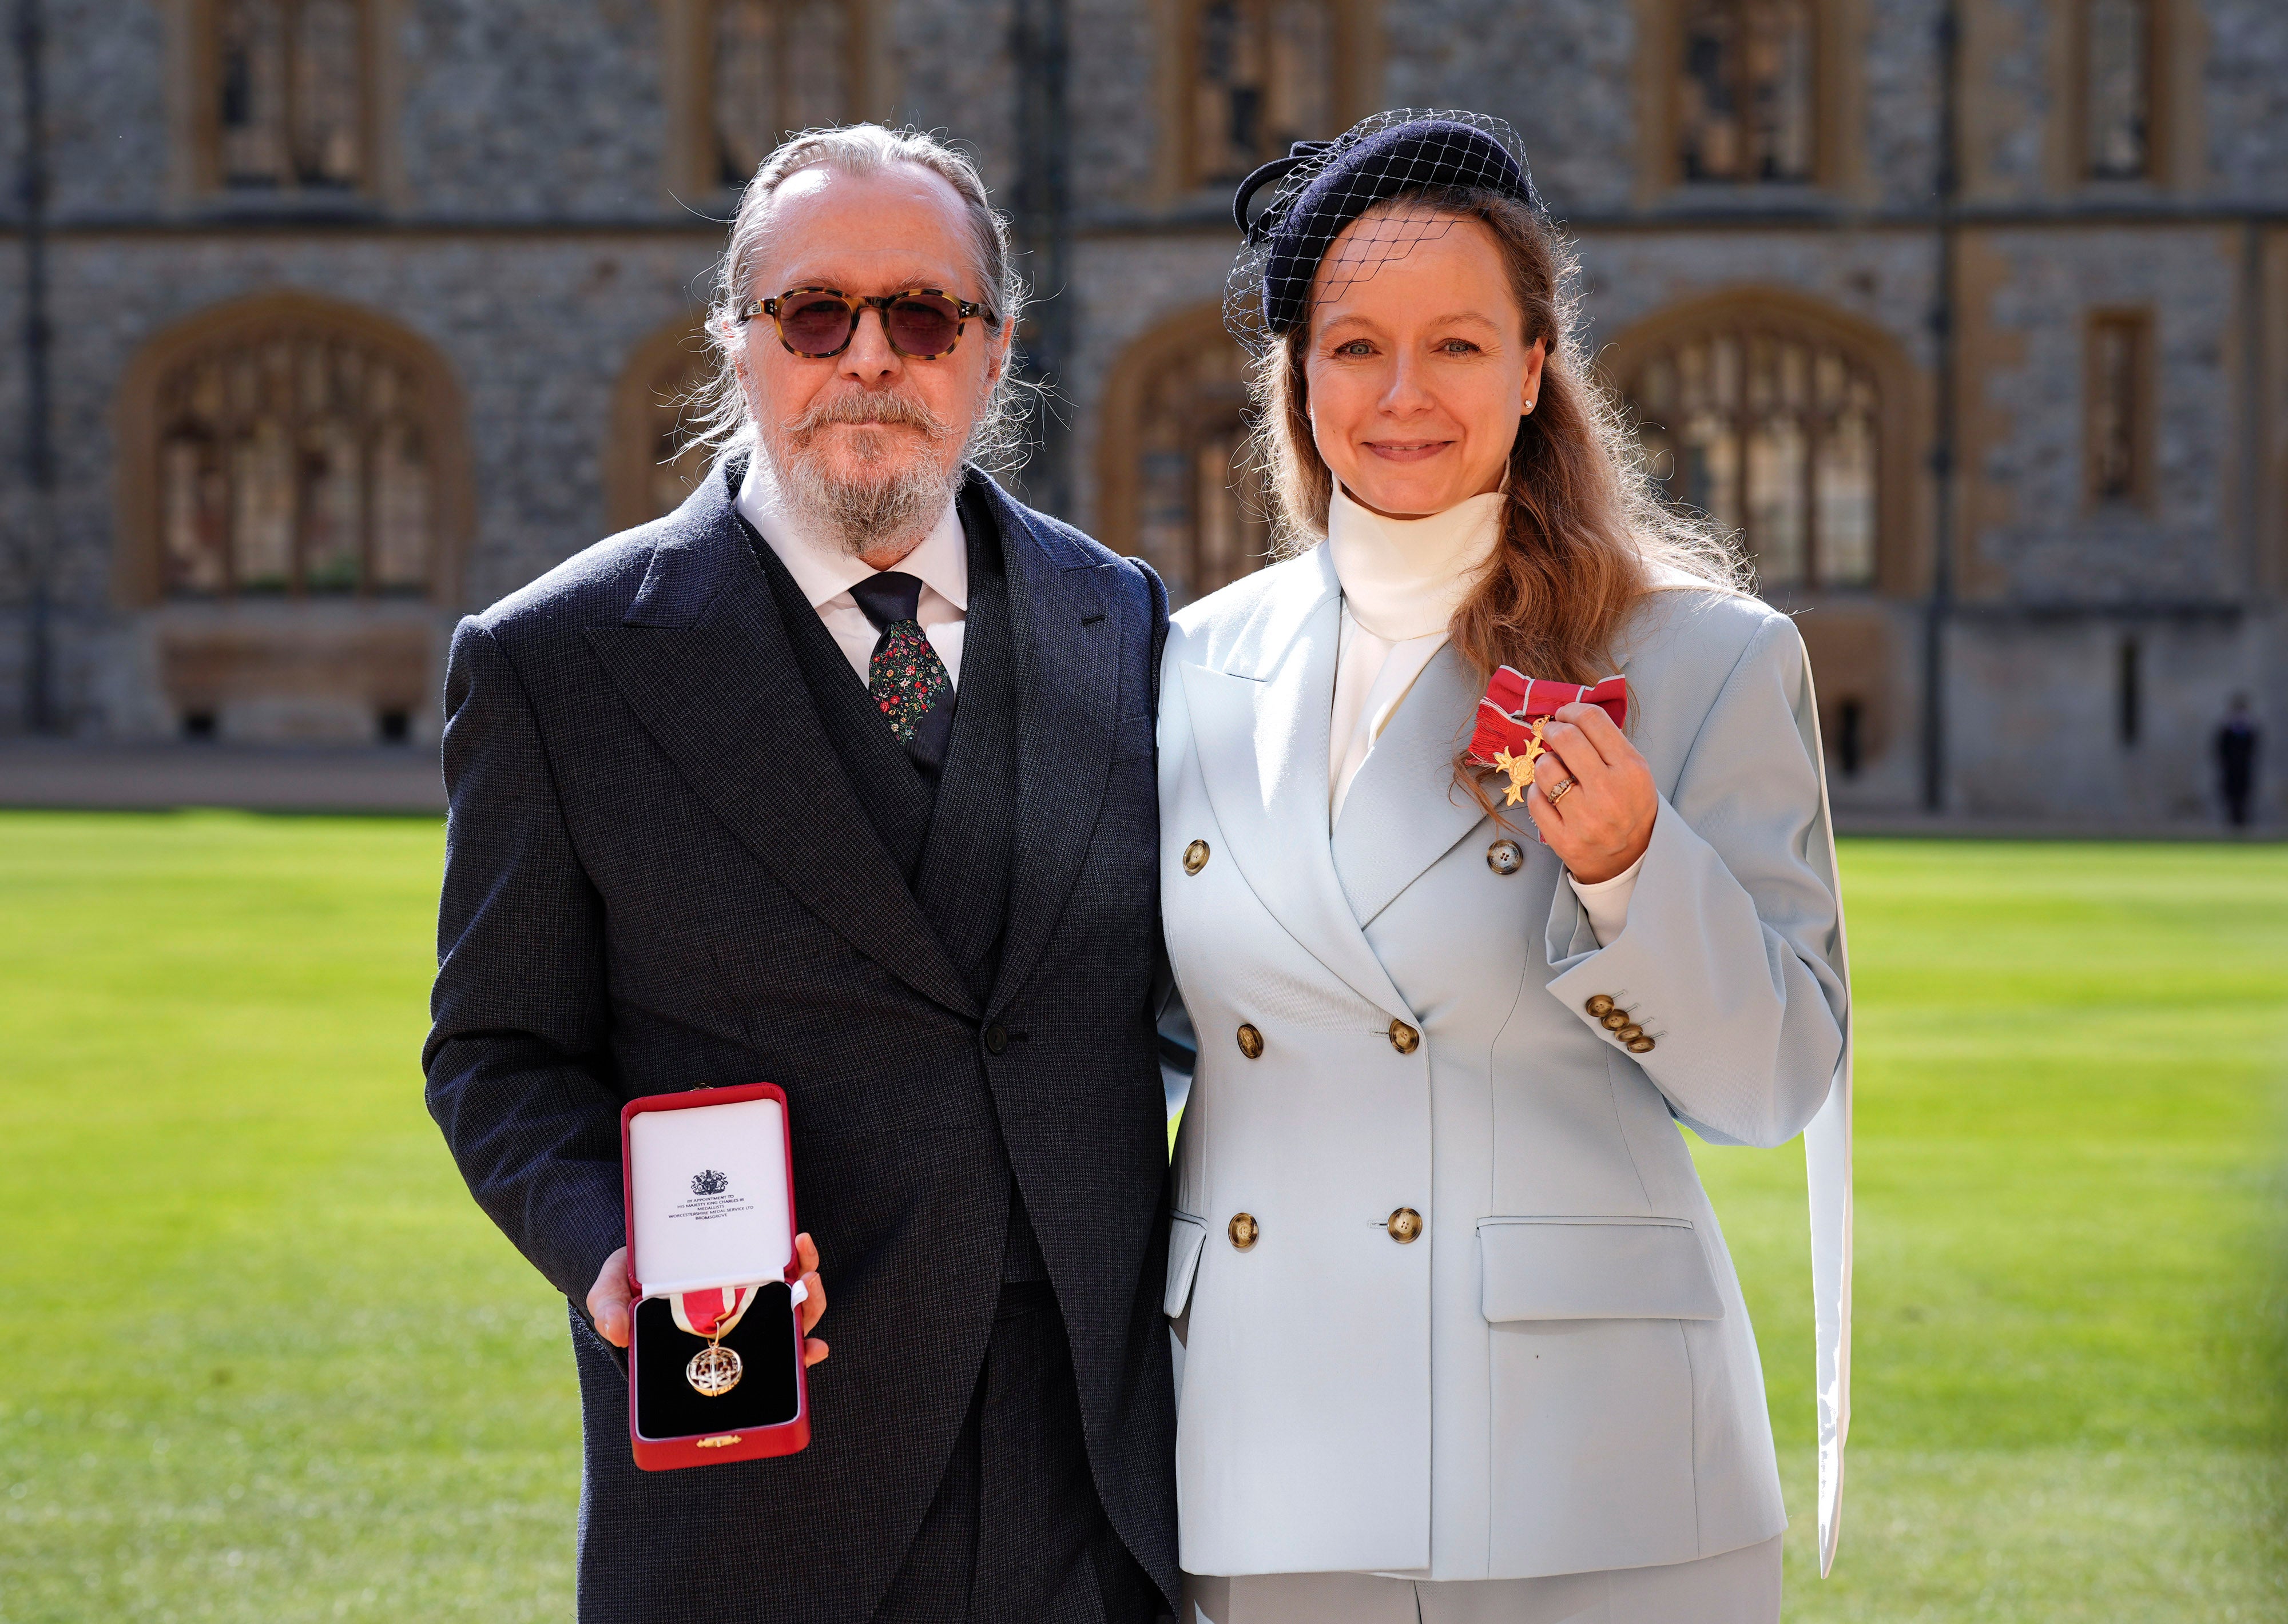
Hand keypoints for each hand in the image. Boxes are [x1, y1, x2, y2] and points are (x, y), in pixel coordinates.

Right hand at [585, 1232, 831, 1366]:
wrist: (638, 1241)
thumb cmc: (628, 1278)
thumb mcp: (611, 1291)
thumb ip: (609, 1309)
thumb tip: (616, 1330)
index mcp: (714, 1339)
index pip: (760, 1360)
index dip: (793, 1360)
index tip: (813, 1350)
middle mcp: (738, 1321)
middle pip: (788, 1329)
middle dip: (808, 1314)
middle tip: (809, 1290)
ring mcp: (750, 1293)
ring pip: (794, 1300)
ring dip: (810, 1286)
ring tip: (806, 1263)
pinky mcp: (756, 1264)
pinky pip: (789, 1267)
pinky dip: (801, 1257)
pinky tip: (799, 1241)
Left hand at [1524, 701, 1656, 884]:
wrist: (1631, 859)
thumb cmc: (1629, 807)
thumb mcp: (1634, 773)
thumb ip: (1608, 744)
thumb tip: (1569, 717)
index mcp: (1630, 770)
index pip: (1593, 720)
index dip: (1572, 710)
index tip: (1565, 714)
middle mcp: (1609, 792)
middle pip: (1566, 738)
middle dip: (1552, 730)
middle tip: (1551, 733)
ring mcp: (1585, 818)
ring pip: (1545, 768)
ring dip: (1544, 762)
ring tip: (1553, 768)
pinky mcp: (1564, 839)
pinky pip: (1535, 799)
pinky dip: (1537, 791)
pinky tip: (1549, 793)